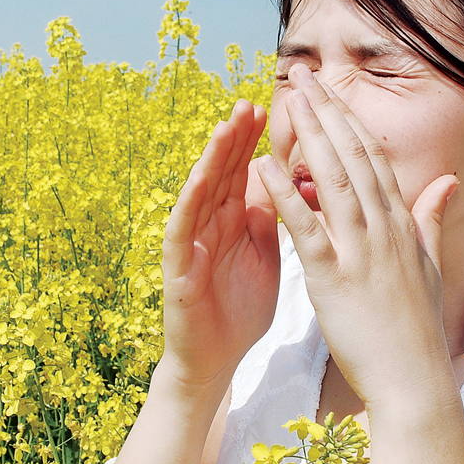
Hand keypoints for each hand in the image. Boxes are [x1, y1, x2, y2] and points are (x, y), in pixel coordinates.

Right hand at [159, 99, 280, 394]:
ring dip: (212, 159)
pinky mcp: (178, 269)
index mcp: (235, 221)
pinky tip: (200, 180)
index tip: (277, 107)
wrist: (216, 361)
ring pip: (201, 192)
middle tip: (250, 101)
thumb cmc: (240, 310)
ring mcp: (191, 243)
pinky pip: (182, 230)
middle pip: (223, 173)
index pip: (245, 171)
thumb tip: (285, 180)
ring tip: (225, 127)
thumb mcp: (265, 257)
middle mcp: (210, 225)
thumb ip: (270, 220)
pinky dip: (190, 203)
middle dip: (236, 137)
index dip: (258, 141)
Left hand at [256, 66, 458, 407]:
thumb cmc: (416, 329)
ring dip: (309, 137)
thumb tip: (447, 182)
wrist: (415, 380)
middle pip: (353, 156)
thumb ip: (430, 219)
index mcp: (401, 224)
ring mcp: (361, 251)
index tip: (330, 91)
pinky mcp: (334, 278)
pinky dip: (284, 195)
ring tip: (289, 101)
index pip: (373, 158)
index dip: (349, 120)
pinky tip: (262, 167)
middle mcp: (384, 229)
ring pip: (333, 180)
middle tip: (304, 75)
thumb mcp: (428, 266)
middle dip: (328, 111)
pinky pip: (306, 228)